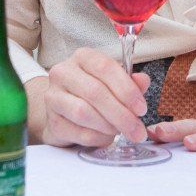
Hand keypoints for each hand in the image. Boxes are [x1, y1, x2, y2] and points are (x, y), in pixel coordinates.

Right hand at [27, 47, 150, 147]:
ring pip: (84, 113)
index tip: (141, 108)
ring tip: (121, 131)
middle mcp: (63, 73)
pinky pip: (79, 132)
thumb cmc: (91, 92)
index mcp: (82, 57)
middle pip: (95, 93)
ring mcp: (53, 97)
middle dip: (121, 114)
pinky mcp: (52, 122)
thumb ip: (130, 82)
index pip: (105, 67)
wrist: (62, 110)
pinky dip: (98, 137)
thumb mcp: (112, 82)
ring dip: (109, 126)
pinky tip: (107, 137)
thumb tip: (142, 81)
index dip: (126, 89)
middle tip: (137, 130)